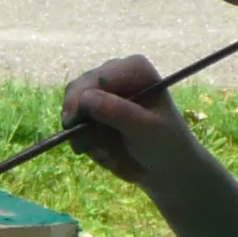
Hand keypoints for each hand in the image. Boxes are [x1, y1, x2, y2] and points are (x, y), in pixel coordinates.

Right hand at [58, 55, 197, 188]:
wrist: (166, 167)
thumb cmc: (165, 144)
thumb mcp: (146, 129)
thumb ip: (118, 112)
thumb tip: (85, 99)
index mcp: (134, 70)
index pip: (96, 78)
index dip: (79, 98)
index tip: (72, 123)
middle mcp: (115, 75)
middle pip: (77, 88)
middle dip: (77, 117)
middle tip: (82, 144)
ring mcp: (102, 93)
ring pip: (71, 107)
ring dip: (81, 133)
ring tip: (103, 152)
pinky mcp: (93, 112)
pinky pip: (74, 125)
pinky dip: (82, 140)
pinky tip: (102, 152)